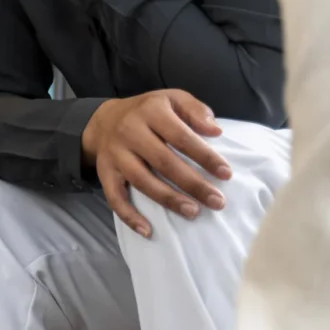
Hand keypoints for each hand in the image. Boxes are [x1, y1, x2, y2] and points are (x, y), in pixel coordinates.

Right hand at [81, 89, 230, 237]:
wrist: (103, 120)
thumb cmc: (147, 111)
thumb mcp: (172, 98)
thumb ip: (195, 110)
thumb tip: (215, 131)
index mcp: (151, 112)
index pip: (182, 137)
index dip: (205, 157)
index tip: (226, 174)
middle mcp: (130, 132)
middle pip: (164, 162)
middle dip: (193, 184)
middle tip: (216, 201)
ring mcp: (115, 155)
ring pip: (142, 181)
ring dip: (168, 200)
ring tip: (192, 212)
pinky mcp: (104, 173)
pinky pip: (115, 197)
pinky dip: (129, 216)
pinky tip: (148, 231)